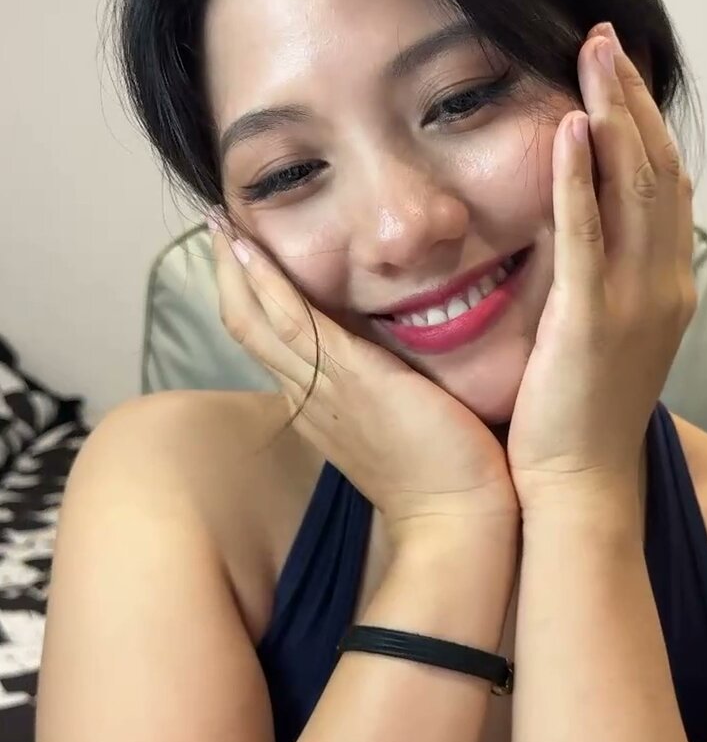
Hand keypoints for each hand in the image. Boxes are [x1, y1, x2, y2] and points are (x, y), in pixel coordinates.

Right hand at [208, 221, 518, 537]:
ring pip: (256, 320)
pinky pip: (290, 321)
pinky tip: (245, 247)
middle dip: (230, 275)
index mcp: (321, 406)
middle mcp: (309, 396)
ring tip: (218, 222)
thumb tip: (404, 360)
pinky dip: (263, 282)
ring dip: (235, 269)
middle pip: (249, 327)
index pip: (273, 343)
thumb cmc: (445, 474)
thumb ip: (391, 390)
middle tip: (215, 225)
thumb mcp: (404, 424)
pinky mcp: (347, 377)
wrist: (456, 519)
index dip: (253, 298)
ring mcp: (321, 388)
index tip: (244, 257)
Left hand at [506, 23, 695, 506]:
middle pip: (657, 172)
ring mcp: (635, 304)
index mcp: (666, 287)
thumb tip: (580, 235)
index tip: (617, 72)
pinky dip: (581, 183)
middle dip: (633, 100)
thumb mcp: (606, 338)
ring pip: (634, 192)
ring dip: (614, 118)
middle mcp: (664, 286)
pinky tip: (569, 131)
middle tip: (604, 38)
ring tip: (590, 56)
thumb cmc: (580, 417)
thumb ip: (605, 283)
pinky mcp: (593, 324)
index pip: (663, 187)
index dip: (646, 123)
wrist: (580, 488)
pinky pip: (588, 240)